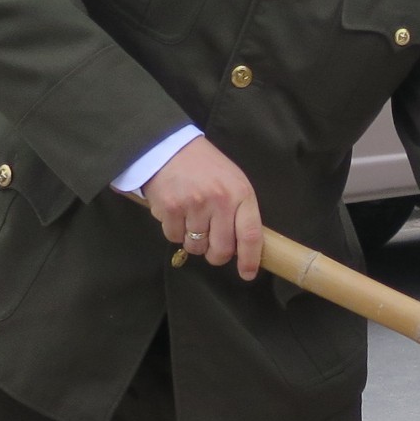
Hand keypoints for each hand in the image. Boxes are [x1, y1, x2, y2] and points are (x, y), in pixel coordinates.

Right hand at [141, 137, 261, 278]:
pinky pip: (173, 237)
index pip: (250, 235)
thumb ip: (240, 211)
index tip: (247, 274)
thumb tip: (243, 248)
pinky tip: (176, 213)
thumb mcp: (233, 181)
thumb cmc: (205, 167)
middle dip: (216, 255)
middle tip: (212, 247)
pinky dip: (174, 231)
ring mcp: (194, 205)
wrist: (169, 147)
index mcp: (241, 194)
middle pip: (221, 249)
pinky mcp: (170, 208)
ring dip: (193, 241)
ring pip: (196, 247)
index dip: (250, 259)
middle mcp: (219, 201)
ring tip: (191, 220)